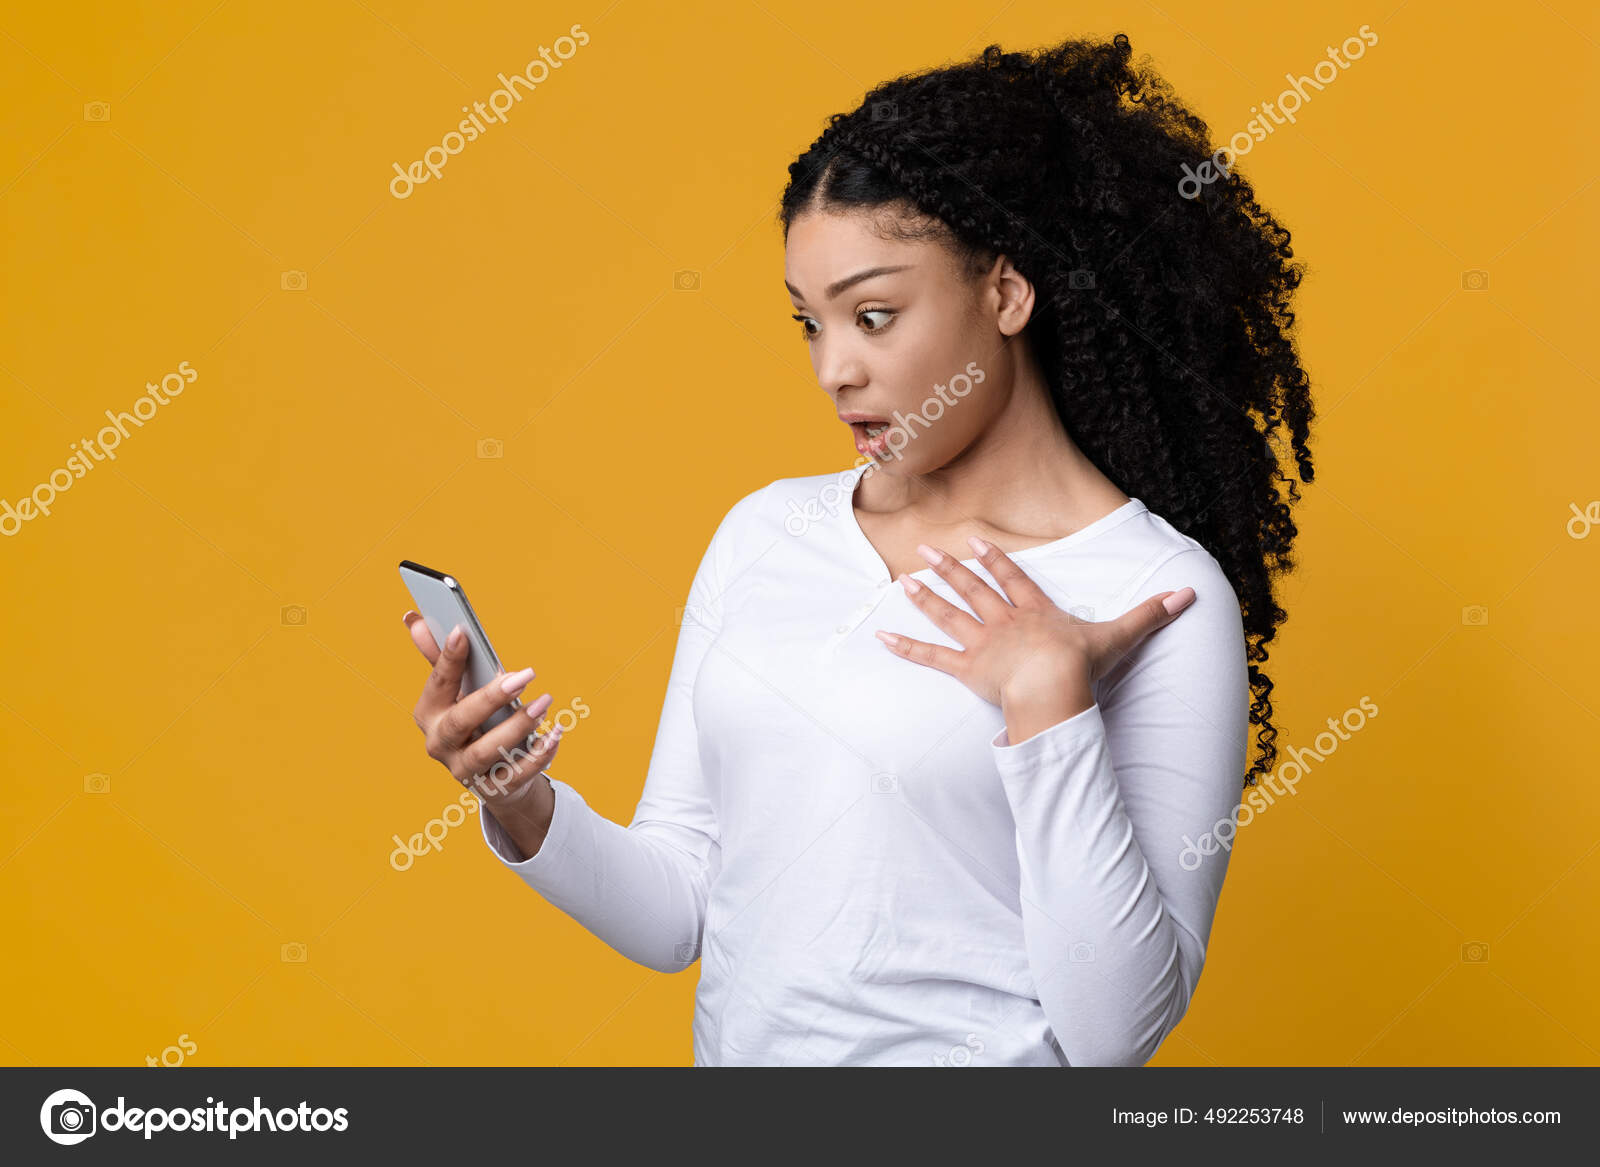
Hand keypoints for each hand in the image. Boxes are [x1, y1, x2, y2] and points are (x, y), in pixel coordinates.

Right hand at [403, 611, 562, 811]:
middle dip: (491, 697)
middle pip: (460, 721)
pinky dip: (539, 754)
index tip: (462, 631)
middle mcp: (440, 744)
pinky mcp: (493, 789)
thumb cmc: (474, 721)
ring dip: (518, 726)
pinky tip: (555, 733)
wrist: (492, 776)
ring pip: (487, 751)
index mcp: (428, 713)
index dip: (448, 658)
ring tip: (545, 703)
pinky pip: (517, 773)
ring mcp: (464, 770)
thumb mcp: (456, 691)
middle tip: (525, 675)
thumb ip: (440, 658)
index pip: (438, 683)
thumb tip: (414, 619)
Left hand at [873, 537, 1194, 708]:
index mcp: (1035, 611)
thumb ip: (1150, 615)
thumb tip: (1188, 594)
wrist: (1054, 687)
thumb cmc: (1084, 665)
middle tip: (926, 548)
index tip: (977, 540)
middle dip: (950, 568)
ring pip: (948, 615)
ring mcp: (982, 644)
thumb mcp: (1120, 636)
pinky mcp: (967, 669)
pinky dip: (906, 648)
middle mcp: (1003, 621)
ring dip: (926, 598)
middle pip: (973, 590)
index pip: (1012, 579)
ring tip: (903, 582)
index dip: (995, 559)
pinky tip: (881, 637)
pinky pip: (931, 658)